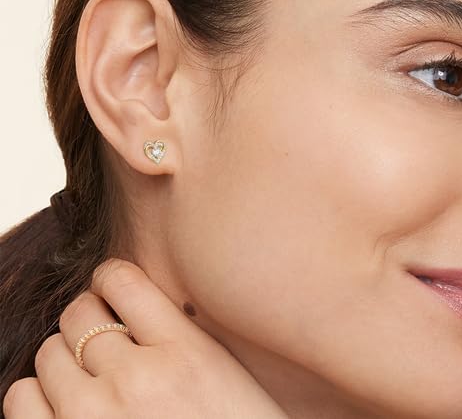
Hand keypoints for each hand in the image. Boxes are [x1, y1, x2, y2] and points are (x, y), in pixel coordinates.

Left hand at [3, 258, 287, 418]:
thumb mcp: (219, 371)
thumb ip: (176, 332)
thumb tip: (129, 308)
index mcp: (184, 352)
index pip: (121, 279)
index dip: (110, 277)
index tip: (111, 290)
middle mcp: (136, 380)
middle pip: (79, 312)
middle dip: (88, 318)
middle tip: (104, 337)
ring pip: (47, 353)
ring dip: (64, 359)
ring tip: (88, 376)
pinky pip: (21, 400)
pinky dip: (38, 397)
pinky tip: (65, 405)